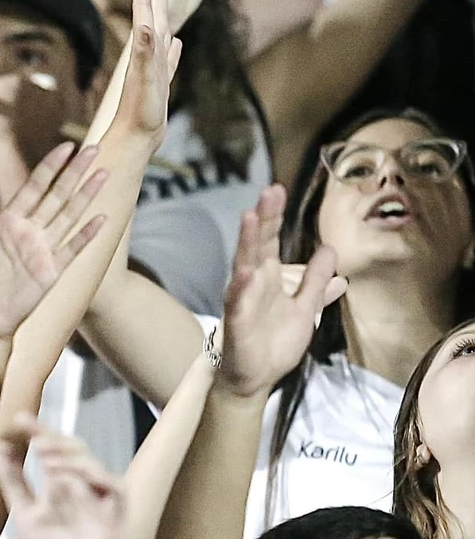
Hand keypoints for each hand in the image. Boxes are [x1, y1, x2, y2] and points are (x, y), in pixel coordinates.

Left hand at [0, 143, 108, 338]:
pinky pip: (72, 249)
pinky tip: (102, 219)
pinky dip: (87, 235)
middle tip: (93, 149)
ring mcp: (42, 250)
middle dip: (74, 172)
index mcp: (7, 221)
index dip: (50, 166)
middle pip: (56, 195)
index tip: (66, 146)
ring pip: (68, 216)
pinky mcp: (51, 272)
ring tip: (104, 174)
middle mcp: (28, 231)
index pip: (33, 187)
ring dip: (86, 195)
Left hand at [0, 414, 125, 538]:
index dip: (38, 430)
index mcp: (62, 479)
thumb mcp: (25, 510)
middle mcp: (83, 482)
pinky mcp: (119, 509)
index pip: (52, 447)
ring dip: (68, 459)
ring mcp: (101, 494)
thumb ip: (12, 479)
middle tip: (34, 442)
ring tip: (46, 462)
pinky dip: (94, 480)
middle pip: (75, 448)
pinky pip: (114, 486)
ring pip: (91, 463)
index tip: (20, 419)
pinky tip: (70, 482)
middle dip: (55, 440)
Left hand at [111, 0, 181, 142]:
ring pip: (160, 30)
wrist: (134, 139)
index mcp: (145, 49)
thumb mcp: (144, 81)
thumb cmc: (139, 114)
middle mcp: (148, 53)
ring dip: (162, 11)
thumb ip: (145, 54)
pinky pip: (169, 58)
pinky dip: (173, 47)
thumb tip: (144, 26)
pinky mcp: (159, 82)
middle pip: (153, 11)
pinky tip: (175, 42)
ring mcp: (154, 67)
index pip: (145, 8)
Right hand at [217, 184, 337, 398]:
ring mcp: (242, 302)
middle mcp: (252, 284)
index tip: (277, 190)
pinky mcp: (237, 324)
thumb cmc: (273, 343)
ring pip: (243, 266)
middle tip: (269, 191)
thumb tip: (331, 254)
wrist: (256, 379)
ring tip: (251, 217)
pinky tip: (245, 272)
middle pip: (257, 245)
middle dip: (263, 219)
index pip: (270, 242)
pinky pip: (238, 304)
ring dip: (247, 242)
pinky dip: (240, 288)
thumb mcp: (304, 309)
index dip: (274, 217)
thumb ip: (314, 282)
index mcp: (267, 279)